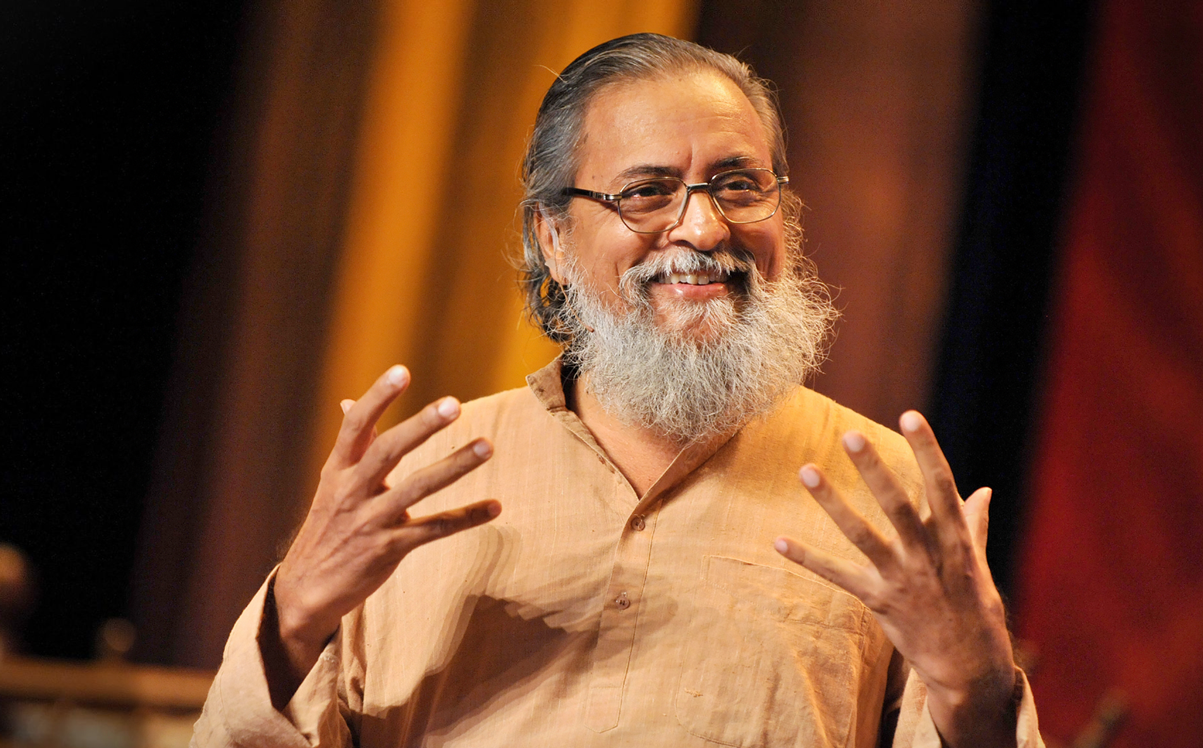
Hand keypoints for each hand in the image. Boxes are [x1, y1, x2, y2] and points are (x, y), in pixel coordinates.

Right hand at [267, 365, 499, 701]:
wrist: (306, 589)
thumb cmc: (328, 526)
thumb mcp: (333, 483)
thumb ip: (352, 446)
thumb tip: (350, 401)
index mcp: (338, 470)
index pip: (355, 426)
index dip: (377, 397)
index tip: (402, 371)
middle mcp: (352, 491)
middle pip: (388, 451)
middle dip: (421, 426)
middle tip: (454, 405)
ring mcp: (370, 521)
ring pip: (417, 489)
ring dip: (454, 466)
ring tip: (487, 447)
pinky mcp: (388, 550)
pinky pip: (433, 530)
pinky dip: (465, 518)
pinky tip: (494, 507)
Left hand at [774, 411, 1016, 747]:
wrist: (970, 668)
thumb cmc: (975, 611)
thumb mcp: (979, 567)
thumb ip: (974, 526)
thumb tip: (981, 489)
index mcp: (956, 541)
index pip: (941, 486)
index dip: (927, 450)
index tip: (911, 416)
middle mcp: (928, 557)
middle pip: (897, 505)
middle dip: (874, 469)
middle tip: (850, 434)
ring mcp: (902, 580)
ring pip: (861, 535)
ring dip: (831, 503)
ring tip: (806, 469)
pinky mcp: (878, 602)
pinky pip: (837, 576)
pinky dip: (807, 558)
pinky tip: (777, 540)